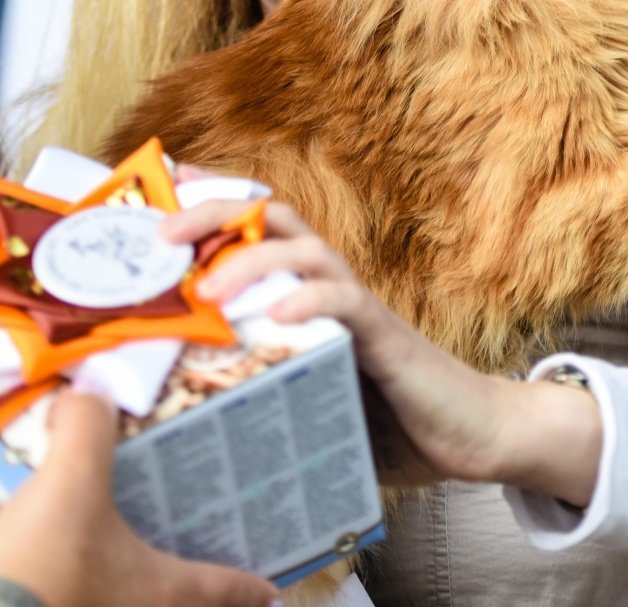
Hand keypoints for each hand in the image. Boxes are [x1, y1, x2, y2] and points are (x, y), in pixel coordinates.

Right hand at [0, 389, 277, 606]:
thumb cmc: (42, 566)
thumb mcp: (69, 484)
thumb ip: (86, 430)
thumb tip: (90, 390)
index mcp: (163, 590)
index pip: (224, 589)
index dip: (250, 586)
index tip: (271, 588)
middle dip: (199, 597)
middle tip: (207, 571)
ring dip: (142, 596)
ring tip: (136, 570)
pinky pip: (88, 604)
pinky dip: (90, 594)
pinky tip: (67, 575)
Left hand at [161, 188, 603, 506]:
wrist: (469, 436)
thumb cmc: (382, 420)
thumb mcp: (302, 398)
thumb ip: (255, 389)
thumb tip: (172, 417)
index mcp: (307, 291)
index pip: (253, 229)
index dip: (207, 204)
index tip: (157, 193)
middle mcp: (330, 284)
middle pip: (271, 217)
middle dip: (213, 212)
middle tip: (160, 232)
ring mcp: (359, 305)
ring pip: (304, 250)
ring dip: (250, 259)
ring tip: (207, 288)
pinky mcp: (386, 336)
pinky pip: (346, 303)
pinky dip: (309, 302)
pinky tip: (279, 317)